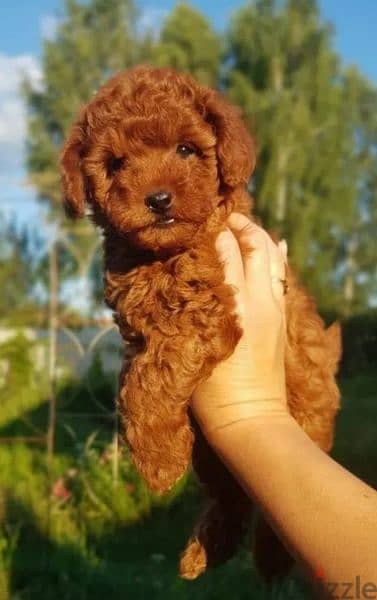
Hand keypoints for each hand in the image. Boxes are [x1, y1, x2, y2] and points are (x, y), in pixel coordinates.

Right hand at [191, 213, 288, 437]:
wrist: (251, 422)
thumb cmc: (211, 394)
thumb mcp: (191, 349)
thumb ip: (188, 311)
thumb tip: (181, 279)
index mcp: (234, 307)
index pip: (226, 254)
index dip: (213, 232)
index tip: (198, 221)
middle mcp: (259, 302)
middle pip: (255, 247)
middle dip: (240, 226)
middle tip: (221, 217)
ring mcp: (274, 310)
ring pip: (274, 258)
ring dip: (259, 236)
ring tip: (242, 226)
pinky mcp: (281, 320)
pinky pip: (283, 277)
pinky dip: (278, 256)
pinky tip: (276, 244)